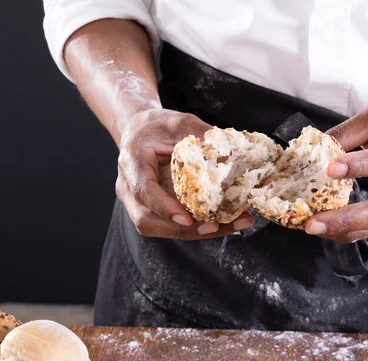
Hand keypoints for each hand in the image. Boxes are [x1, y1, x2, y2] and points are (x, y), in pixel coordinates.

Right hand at [116, 109, 253, 239]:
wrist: (139, 130)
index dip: (164, 208)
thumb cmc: (157, 125)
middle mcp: (130, 188)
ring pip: (160, 227)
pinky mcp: (154, 209)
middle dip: (185, 230)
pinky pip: (171, 224)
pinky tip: (224, 221)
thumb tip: (238, 150)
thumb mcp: (181, 122)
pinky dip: (197, 226)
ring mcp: (139, 202)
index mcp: (132, 162)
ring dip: (195, 232)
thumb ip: (204, 135)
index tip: (187, 219)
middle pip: (149, 220)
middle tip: (217, 226)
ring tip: (230, 225)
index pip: (144, 191)